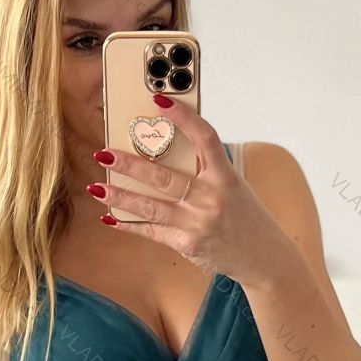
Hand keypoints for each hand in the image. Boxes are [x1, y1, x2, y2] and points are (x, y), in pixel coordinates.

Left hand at [88, 94, 291, 288]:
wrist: (263, 259)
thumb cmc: (245, 217)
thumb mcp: (234, 187)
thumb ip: (206, 170)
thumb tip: (164, 151)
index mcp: (226, 177)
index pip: (205, 138)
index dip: (182, 118)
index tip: (159, 101)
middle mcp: (211, 198)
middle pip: (164, 176)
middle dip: (130, 165)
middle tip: (104, 154)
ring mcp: (197, 223)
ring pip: (151, 206)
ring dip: (120, 196)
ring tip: (96, 187)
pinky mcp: (187, 244)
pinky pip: (151, 231)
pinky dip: (129, 224)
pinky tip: (109, 217)